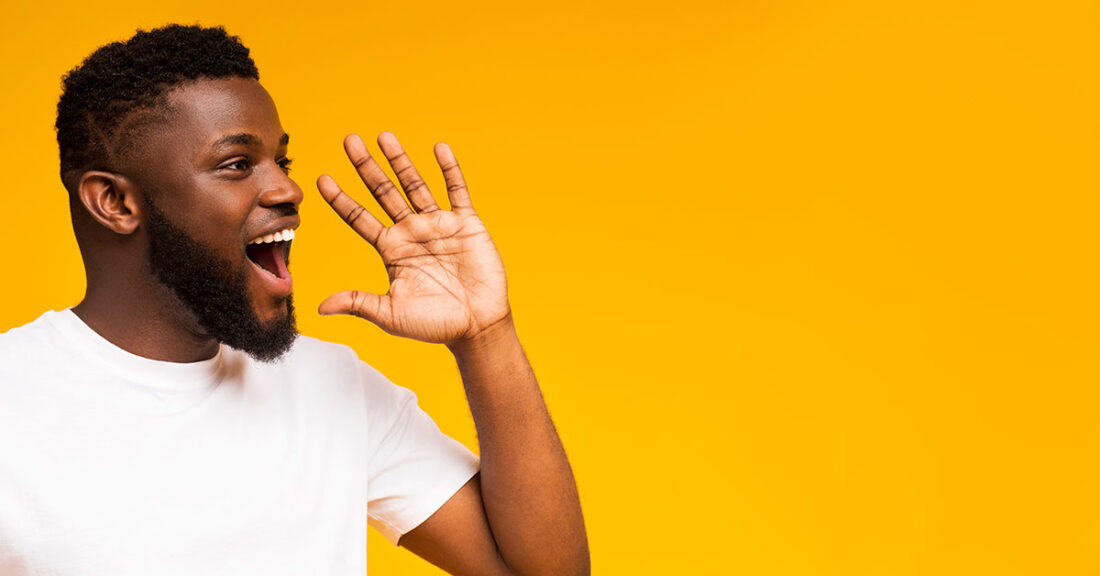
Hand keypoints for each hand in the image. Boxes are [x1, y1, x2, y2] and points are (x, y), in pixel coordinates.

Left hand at [316, 133, 509, 345]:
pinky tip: (439, 149)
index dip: (341, 199)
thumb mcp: (390, 314)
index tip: (322, 179)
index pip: (359, 218)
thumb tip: (320, 307)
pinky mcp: (467, 224)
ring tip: (384, 136)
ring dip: (400, 161)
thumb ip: (358, 302)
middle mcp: (412, 232)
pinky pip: (457, 192)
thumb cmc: (434, 325)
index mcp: (391, 250)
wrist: (477, 328)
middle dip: (366, 167)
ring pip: (416, 185)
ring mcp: (439, 225)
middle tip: (349, 141)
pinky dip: (450, 170)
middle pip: (383, 192)